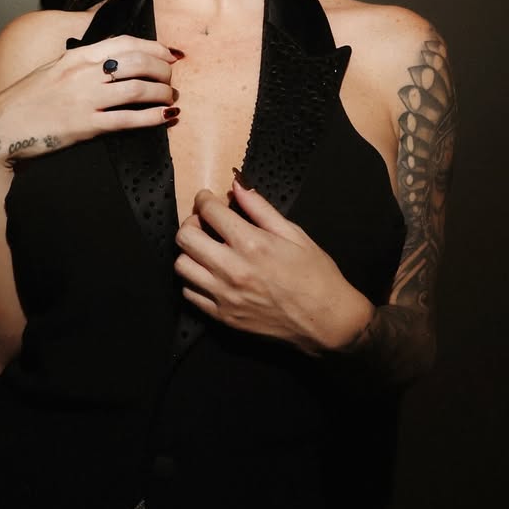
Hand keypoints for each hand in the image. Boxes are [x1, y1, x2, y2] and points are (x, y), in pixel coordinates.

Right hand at [0, 34, 179, 168]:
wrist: (0, 130)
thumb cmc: (24, 102)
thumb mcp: (51, 71)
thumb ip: (79, 64)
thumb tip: (107, 60)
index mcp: (75, 57)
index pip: (124, 42)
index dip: (153, 46)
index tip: (169, 53)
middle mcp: (82, 73)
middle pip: (138, 62)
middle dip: (163, 69)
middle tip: (171, 77)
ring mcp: (85, 99)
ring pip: (138, 89)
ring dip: (162, 92)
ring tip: (170, 98)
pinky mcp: (85, 126)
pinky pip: (128, 119)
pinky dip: (152, 118)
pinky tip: (165, 117)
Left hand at [173, 176, 374, 353]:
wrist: (326, 321)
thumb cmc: (316, 276)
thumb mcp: (294, 234)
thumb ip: (261, 209)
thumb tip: (238, 186)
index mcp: (252, 244)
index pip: (209, 212)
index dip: (205, 199)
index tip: (208, 199)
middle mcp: (232, 269)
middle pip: (185, 237)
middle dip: (192, 222)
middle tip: (204, 222)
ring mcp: (224, 295)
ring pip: (181, 266)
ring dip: (190, 252)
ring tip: (206, 249)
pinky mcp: (222, 316)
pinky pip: (190, 293)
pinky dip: (194, 279)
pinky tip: (211, 273)